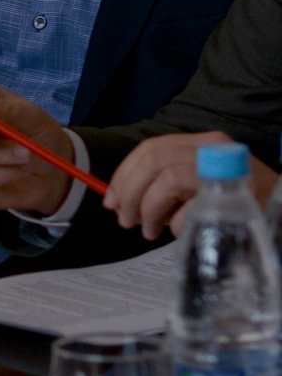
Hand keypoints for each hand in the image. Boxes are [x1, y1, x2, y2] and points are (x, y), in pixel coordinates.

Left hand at [107, 132, 281, 240]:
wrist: (280, 211)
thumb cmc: (237, 200)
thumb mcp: (200, 182)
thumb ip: (164, 184)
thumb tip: (119, 200)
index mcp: (202, 142)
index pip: (150, 148)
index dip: (124, 174)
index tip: (110, 199)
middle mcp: (213, 149)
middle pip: (153, 160)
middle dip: (130, 192)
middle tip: (125, 219)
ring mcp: (225, 171)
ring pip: (167, 181)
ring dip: (148, 209)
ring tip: (148, 230)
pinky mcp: (236, 196)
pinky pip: (191, 208)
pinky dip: (176, 222)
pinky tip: (177, 232)